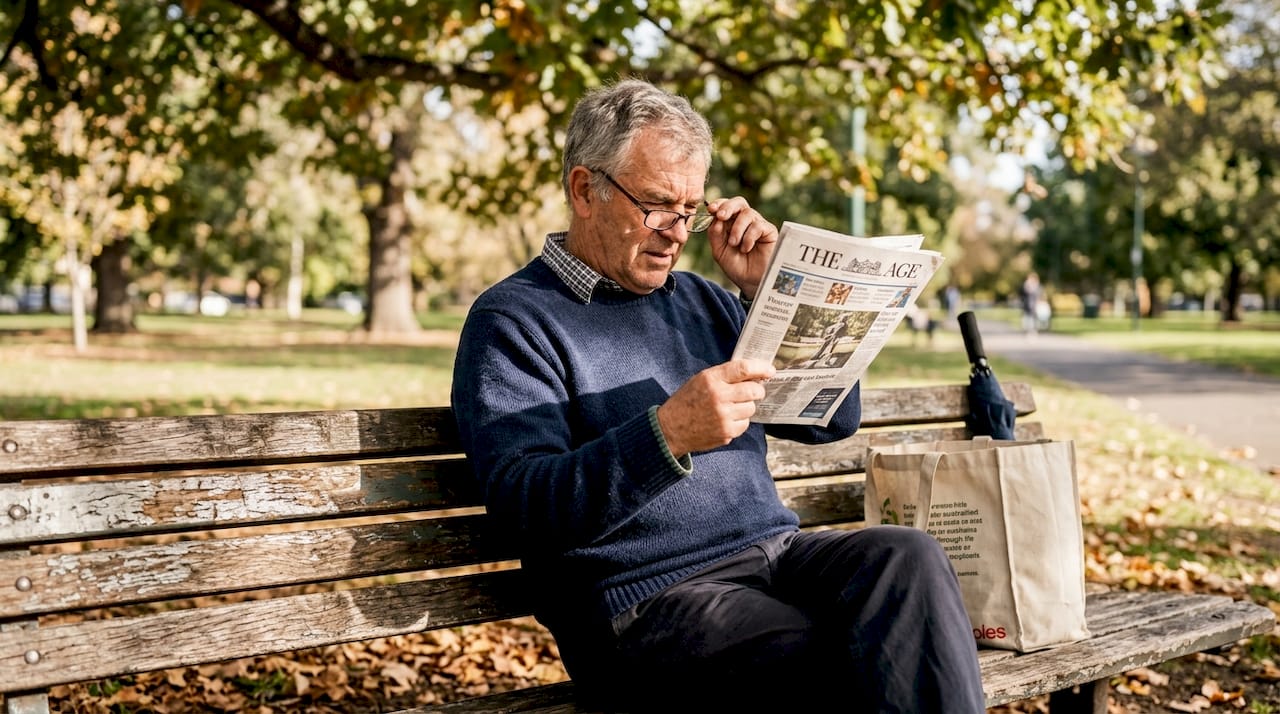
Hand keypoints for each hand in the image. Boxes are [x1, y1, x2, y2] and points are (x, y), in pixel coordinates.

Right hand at [656, 359, 774, 457]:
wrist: (670, 429)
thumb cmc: (687, 401)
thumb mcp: (701, 380)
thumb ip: (724, 376)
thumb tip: (753, 373)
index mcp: (711, 379)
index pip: (743, 369)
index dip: (761, 368)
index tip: (769, 370)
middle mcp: (719, 397)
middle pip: (754, 390)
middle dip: (757, 390)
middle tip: (754, 390)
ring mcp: (724, 417)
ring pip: (751, 408)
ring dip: (746, 406)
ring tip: (731, 407)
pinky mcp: (726, 433)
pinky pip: (745, 424)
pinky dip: (739, 421)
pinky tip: (726, 419)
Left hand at [705, 197, 777, 300]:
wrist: (750, 282)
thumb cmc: (736, 266)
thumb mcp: (719, 251)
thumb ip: (715, 234)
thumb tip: (716, 218)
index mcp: (731, 223)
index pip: (726, 206)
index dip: (718, 204)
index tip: (711, 210)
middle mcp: (745, 221)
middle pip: (739, 202)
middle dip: (728, 207)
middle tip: (721, 216)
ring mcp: (758, 225)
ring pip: (747, 213)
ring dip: (737, 228)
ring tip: (734, 244)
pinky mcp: (769, 231)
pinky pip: (758, 225)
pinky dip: (748, 237)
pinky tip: (746, 248)